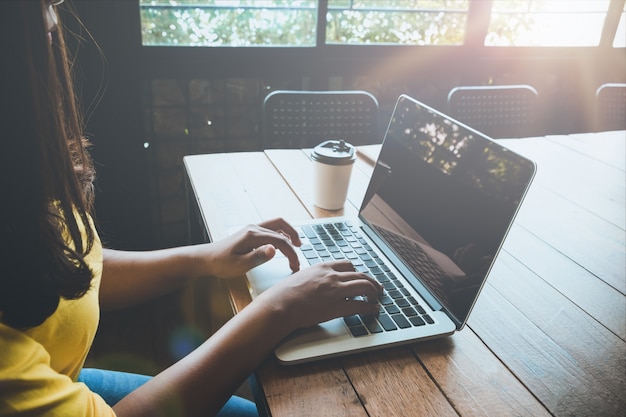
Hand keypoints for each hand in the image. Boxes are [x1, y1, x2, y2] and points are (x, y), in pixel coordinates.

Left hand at [205, 218, 301, 277]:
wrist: (207, 259)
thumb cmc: (221, 263)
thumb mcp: (240, 265)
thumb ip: (258, 256)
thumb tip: (274, 249)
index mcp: (252, 235)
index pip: (280, 241)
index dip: (291, 253)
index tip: (295, 265)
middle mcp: (254, 228)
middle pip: (281, 227)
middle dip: (293, 239)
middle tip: (299, 252)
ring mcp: (252, 228)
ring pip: (277, 225)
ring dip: (288, 233)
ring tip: (296, 245)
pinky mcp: (250, 232)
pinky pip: (270, 228)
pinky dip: (280, 234)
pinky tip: (282, 244)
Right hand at [258, 260, 382, 330]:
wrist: (279, 305)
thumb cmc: (284, 294)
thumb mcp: (300, 277)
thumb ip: (312, 277)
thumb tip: (314, 283)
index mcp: (322, 267)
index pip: (347, 264)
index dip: (357, 271)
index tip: (360, 276)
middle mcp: (332, 276)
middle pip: (360, 274)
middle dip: (371, 281)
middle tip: (376, 287)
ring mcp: (336, 290)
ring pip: (365, 286)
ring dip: (373, 292)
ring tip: (376, 298)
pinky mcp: (337, 306)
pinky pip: (361, 305)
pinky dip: (370, 307)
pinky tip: (373, 310)